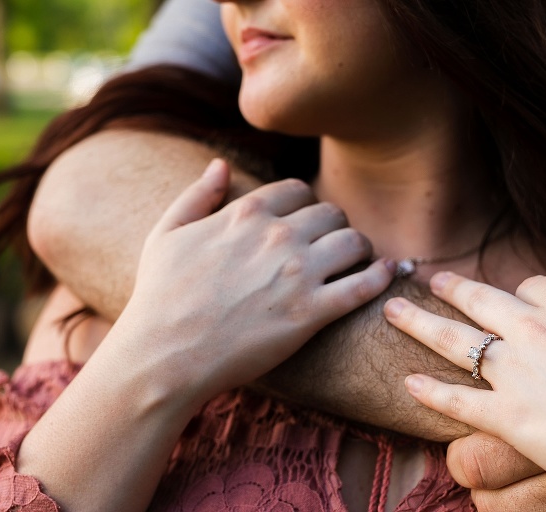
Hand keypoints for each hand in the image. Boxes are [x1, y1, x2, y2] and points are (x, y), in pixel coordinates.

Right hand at [119, 159, 394, 401]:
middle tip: (330, 248)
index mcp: (247, 212)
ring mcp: (298, 274)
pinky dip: (380, 277)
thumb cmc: (159, 296)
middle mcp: (278, 235)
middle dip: (332, 227)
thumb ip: (198, 195)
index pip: (299, 190)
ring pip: (354, 242)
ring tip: (355, 262)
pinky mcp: (312, 313)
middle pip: (332, 213)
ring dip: (359, 250)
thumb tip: (220, 165)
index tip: (304, 225)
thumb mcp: (166, 233)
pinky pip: (364, 286)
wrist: (165, 355)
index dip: (304, 206)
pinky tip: (386, 274)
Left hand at [384, 273, 545, 511]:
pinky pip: (455, 399)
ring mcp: (516, 371)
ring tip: (393, 311)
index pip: (534, 287)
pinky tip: (407, 383)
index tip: (517, 298)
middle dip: (451, 289)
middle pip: (479, 299)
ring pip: (452, 339)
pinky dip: (429, 392)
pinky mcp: (507, 416)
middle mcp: (536, 329)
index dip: (523, 293)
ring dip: (417, 323)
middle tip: (431, 281)